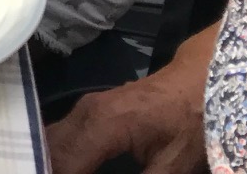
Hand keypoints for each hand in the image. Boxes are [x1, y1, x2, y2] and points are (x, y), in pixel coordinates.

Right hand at [47, 73, 209, 173]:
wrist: (199, 82)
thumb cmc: (190, 123)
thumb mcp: (172, 166)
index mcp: (104, 124)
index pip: (64, 163)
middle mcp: (85, 112)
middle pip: (50, 150)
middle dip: (48, 169)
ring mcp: (84, 108)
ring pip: (51, 141)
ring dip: (50, 164)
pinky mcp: (88, 110)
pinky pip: (61, 135)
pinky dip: (57, 156)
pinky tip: (63, 171)